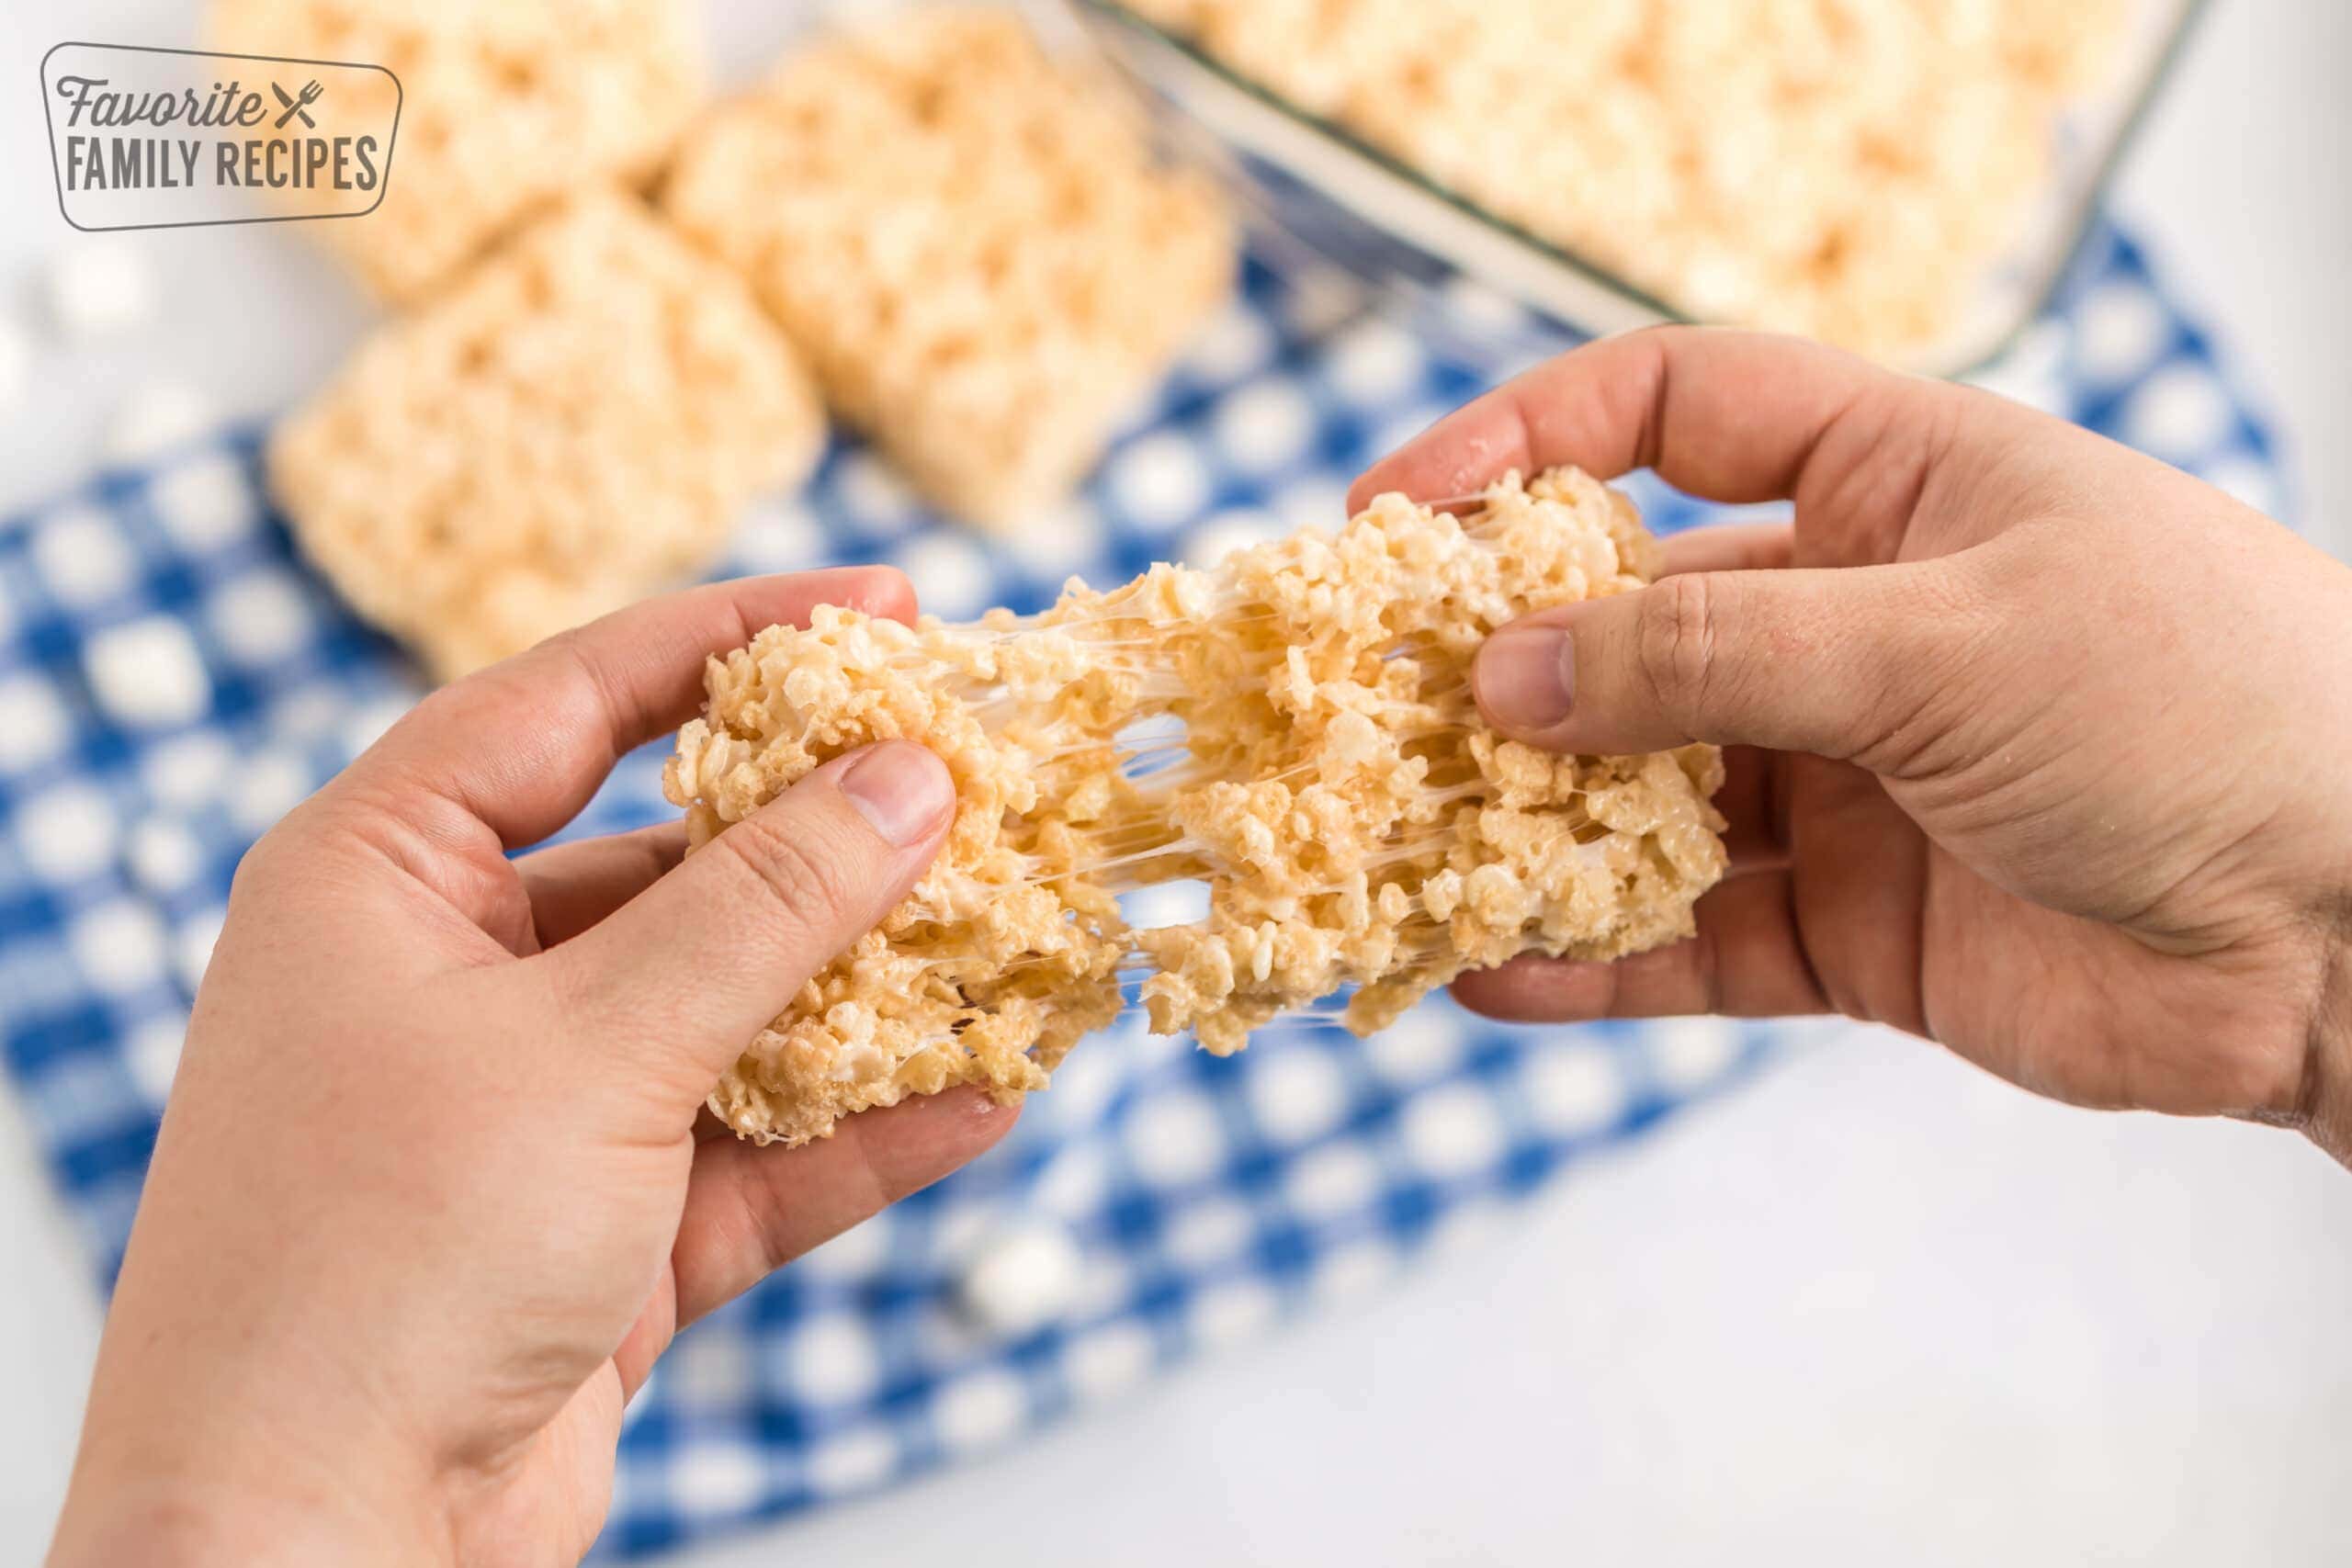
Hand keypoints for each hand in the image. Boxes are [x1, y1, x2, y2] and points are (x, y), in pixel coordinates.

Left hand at [49, 570, 1010, 1565]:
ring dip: (870, 993)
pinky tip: (983, 1098)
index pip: (574, 697)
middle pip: (679, 858)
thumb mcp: (593, 1046)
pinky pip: (756, 1151)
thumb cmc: (382, 1262)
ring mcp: (532, 1108)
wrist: (310, 1552)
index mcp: (385, 875)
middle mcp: (453, 975)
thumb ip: (766, 907)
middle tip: (983, 783)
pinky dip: (862, 1132)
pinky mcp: (599, 1234)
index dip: (733, 637)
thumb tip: (912, 777)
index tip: (884, 607)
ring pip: (735, 1012)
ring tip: (1018, 941)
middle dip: (833, 837)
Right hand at [1354, 327, 2351, 1163]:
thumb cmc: (2198, 712)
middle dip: (1499, 668)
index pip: (1676, 414)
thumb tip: (1506, 666)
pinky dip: (1595, 961)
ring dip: (1527, 830)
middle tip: (1368, 719)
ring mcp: (1848, 780)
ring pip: (1641, 797)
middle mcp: (1855, 624)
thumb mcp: (1944, 641)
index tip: (1394, 513)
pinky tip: (1491, 975)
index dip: (1526, 441)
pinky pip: (1693, 940)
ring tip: (1401, 862)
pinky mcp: (1855, 925)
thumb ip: (1712, 656)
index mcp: (1894, 489)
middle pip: (1630, 623)